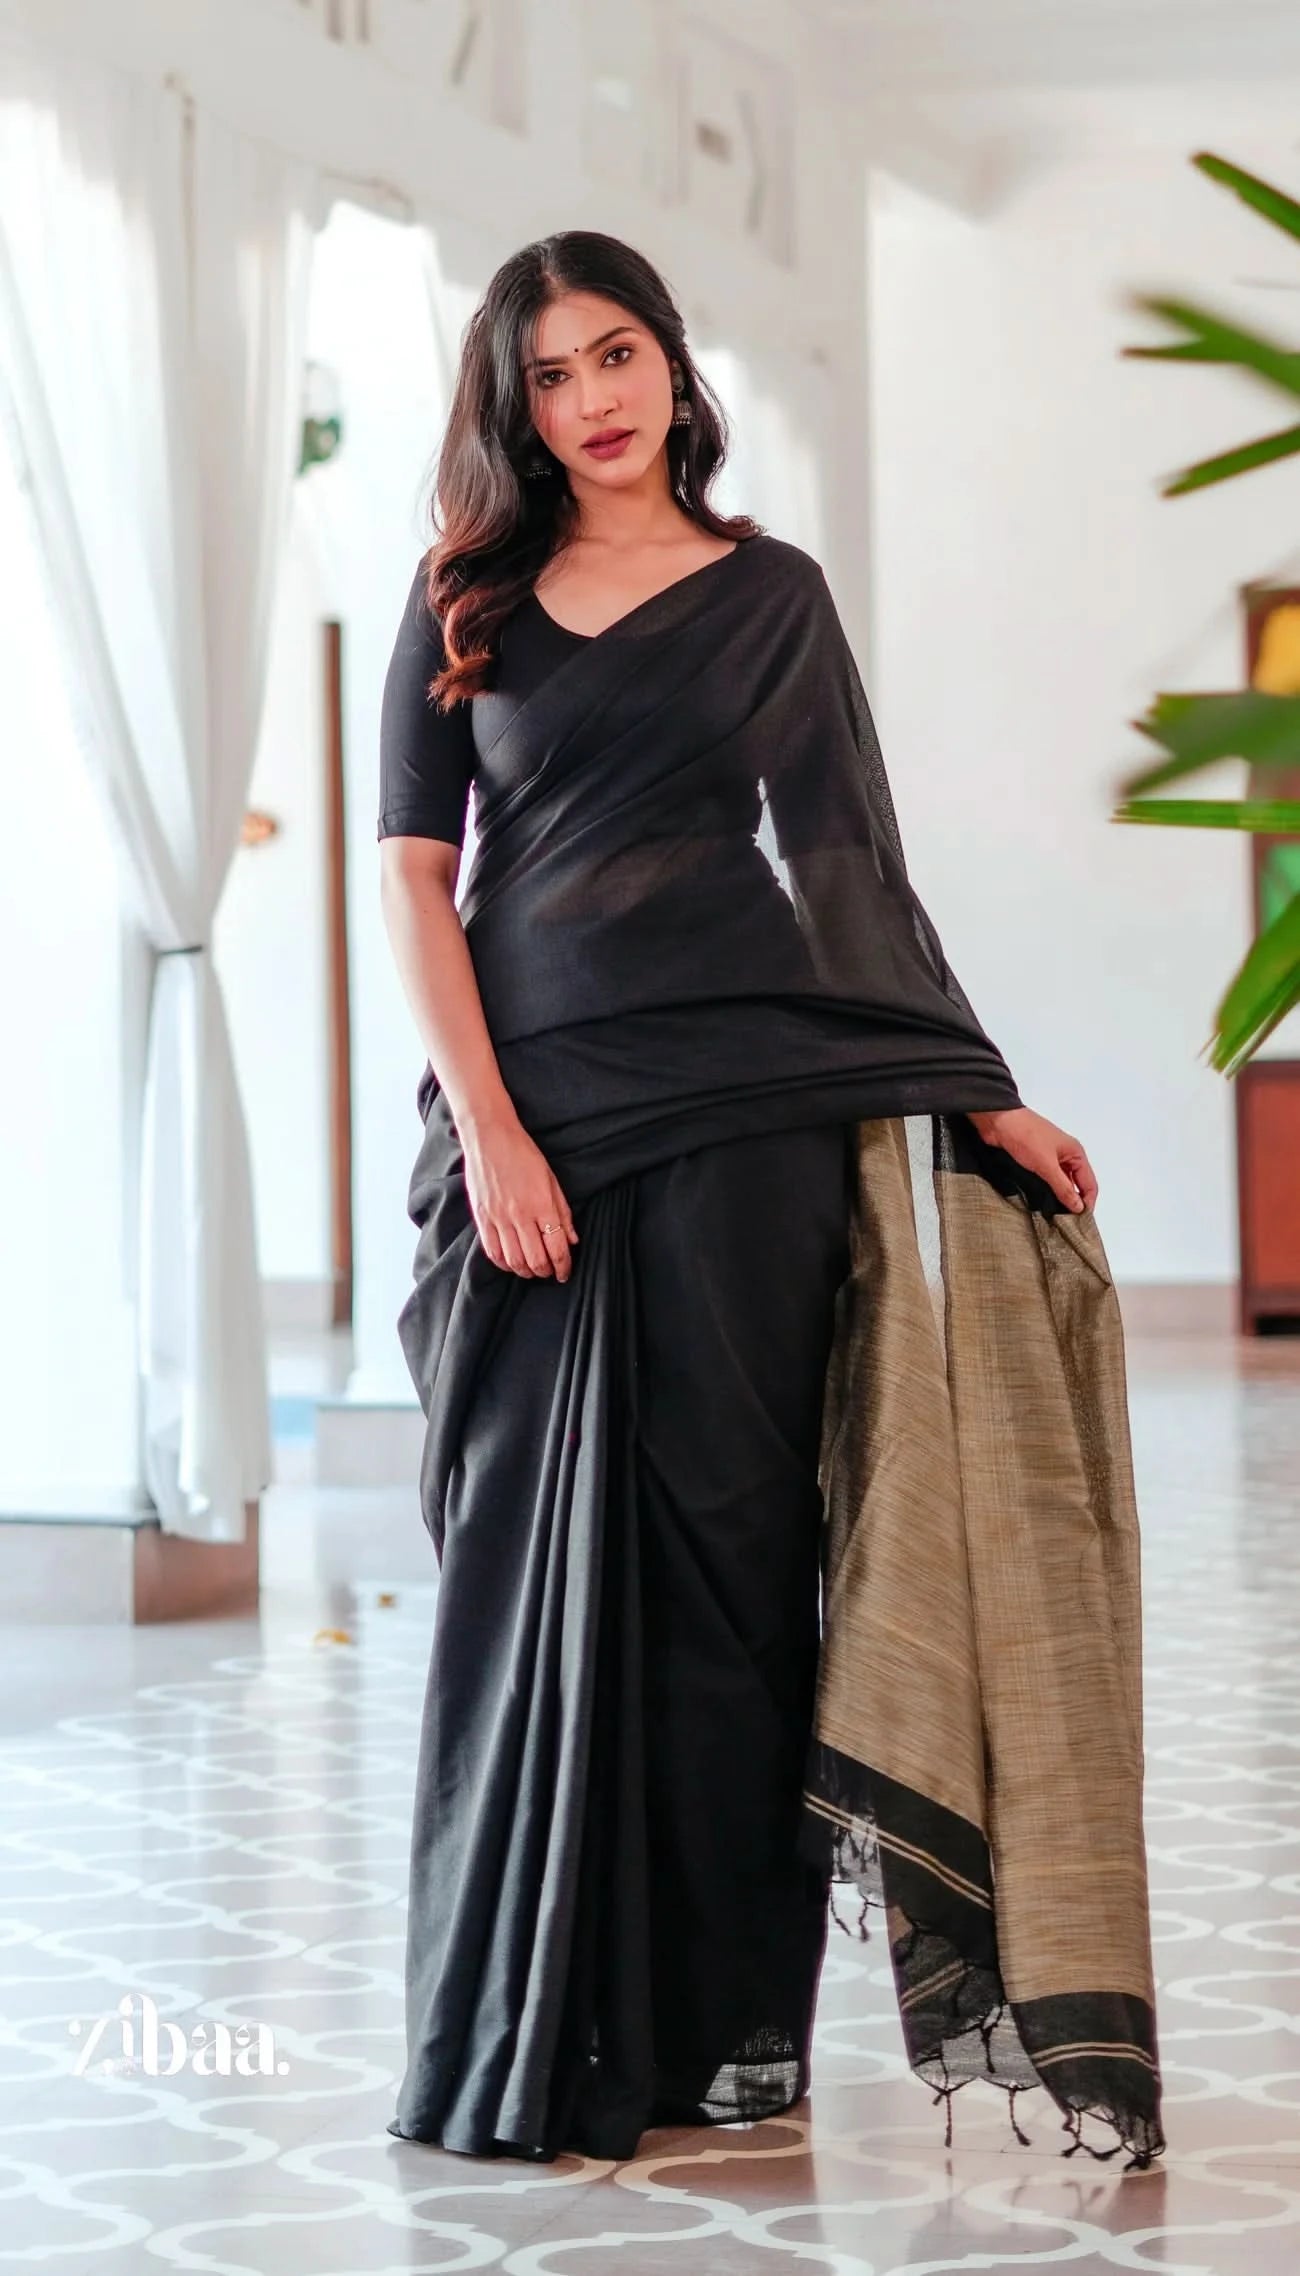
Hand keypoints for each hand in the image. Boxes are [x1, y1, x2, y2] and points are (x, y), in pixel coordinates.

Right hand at [460, 1110, 579, 1278]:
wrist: (490, 1137)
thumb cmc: (523, 1153)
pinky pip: (492, 1251)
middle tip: (550, 1272)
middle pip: (536, 1260)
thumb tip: (572, 1239)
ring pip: (514, 1260)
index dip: (563, 1266)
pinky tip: (511, 1263)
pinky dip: (504, 1263)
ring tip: (532, 1269)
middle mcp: (520, 1215)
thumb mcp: (551, 1179)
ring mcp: (498, 1218)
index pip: (557, 1248)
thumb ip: (562, 1211)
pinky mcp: (482, 1217)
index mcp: (542, 1205)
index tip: (565, 1272)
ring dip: (526, 1271)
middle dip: (546, 1272)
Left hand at [966, 1106, 1097, 1214]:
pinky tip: (1040, 1204)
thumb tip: (1078, 1207)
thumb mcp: (1046, 1165)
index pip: (1089, 1184)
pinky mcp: (1034, 1162)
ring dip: (1058, 1198)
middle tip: (1064, 1223)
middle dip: (1072, 1203)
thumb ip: (1063, 1187)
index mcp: (1075, 1153)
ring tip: (1051, 1217)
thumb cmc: (1025, 1136)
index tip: (1078, 1222)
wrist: (997, 1121)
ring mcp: (1049, 1159)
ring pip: (1060, 1184)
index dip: (1087, 1203)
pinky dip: (1045, 1191)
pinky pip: (1045, 1181)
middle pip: (1076, 1185)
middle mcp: (1065, 1156)